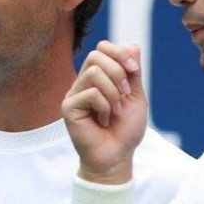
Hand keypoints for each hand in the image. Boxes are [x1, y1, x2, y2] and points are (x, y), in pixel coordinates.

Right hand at [62, 41, 146, 182]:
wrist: (117, 157)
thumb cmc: (125, 131)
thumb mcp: (135, 97)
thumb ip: (132, 72)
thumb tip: (133, 46)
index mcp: (98, 77)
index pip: (102, 48)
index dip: (119, 53)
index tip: (134, 69)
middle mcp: (83, 83)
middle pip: (96, 55)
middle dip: (118, 72)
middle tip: (125, 94)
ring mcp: (74, 94)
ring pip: (94, 72)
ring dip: (113, 92)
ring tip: (116, 111)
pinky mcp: (68, 107)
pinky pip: (91, 93)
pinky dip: (105, 107)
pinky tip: (104, 121)